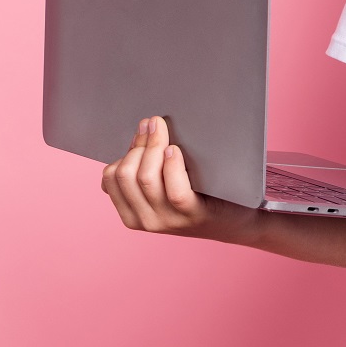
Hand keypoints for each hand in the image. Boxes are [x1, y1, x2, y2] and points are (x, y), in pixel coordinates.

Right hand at [101, 115, 237, 237]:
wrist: (235, 222)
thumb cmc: (199, 197)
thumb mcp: (164, 188)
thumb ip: (147, 169)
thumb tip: (140, 133)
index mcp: (132, 215)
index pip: (110, 177)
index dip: (125, 150)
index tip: (142, 133)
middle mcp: (146, 221)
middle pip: (125, 174)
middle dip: (139, 144)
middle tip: (155, 124)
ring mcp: (169, 221)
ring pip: (146, 177)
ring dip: (153, 147)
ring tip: (164, 130)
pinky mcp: (193, 215)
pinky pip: (174, 189)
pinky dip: (172, 164)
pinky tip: (175, 150)